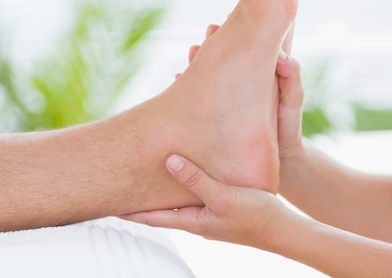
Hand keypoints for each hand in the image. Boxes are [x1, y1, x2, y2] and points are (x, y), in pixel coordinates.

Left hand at [121, 154, 288, 249]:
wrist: (284, 230)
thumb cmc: (255, 216)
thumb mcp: (223, 196)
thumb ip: (196, 179)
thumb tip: (168, 161)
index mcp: (192, 221)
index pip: (152, 217)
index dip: (129, 211)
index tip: (107, 203)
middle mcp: (196, 219)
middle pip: (160, 209)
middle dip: (141, 198)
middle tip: (122, 184)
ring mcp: (209, 214)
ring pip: (177, 200)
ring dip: (162, 190)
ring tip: (148, 174)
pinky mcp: (221, 205)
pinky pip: (195, 194)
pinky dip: (184, 184)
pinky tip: (187, 171)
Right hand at [179, 24, 304, 162]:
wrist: (279, 160)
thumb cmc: (288, 128)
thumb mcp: (292, 101)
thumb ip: (291, 78)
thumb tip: (281, 56)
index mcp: (257, 76)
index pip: (244, 48)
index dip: (234, 32)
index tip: (226, 18)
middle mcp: (238, 85)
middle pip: (220, 57)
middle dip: (211, 43)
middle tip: (206, 32)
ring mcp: (224, 100)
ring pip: (205, 74)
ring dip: (196, 61)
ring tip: (190, 52)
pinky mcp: (214, 115)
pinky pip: (196, 97)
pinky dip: (185, 86)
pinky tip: (176, 78)